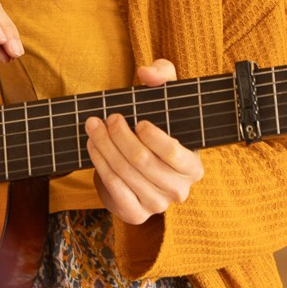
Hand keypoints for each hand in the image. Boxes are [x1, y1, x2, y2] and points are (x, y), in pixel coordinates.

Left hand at [85, 59, 203, 225]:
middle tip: (105, 119)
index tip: (137, 121)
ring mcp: (158, 205)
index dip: (153, 137)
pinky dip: (100, 165)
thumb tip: (146, 72)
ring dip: (104, 148)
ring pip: (124, 173)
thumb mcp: (164, 98)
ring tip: (93, 128)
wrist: (139, 167)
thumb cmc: (155, 128)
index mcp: (193, 166)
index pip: (174, 154)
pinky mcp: (136, 214)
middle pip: (142, 161)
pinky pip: (114, 189)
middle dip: (118, 137)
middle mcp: (179, 190)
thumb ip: (163, 76)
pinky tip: (94, 148)